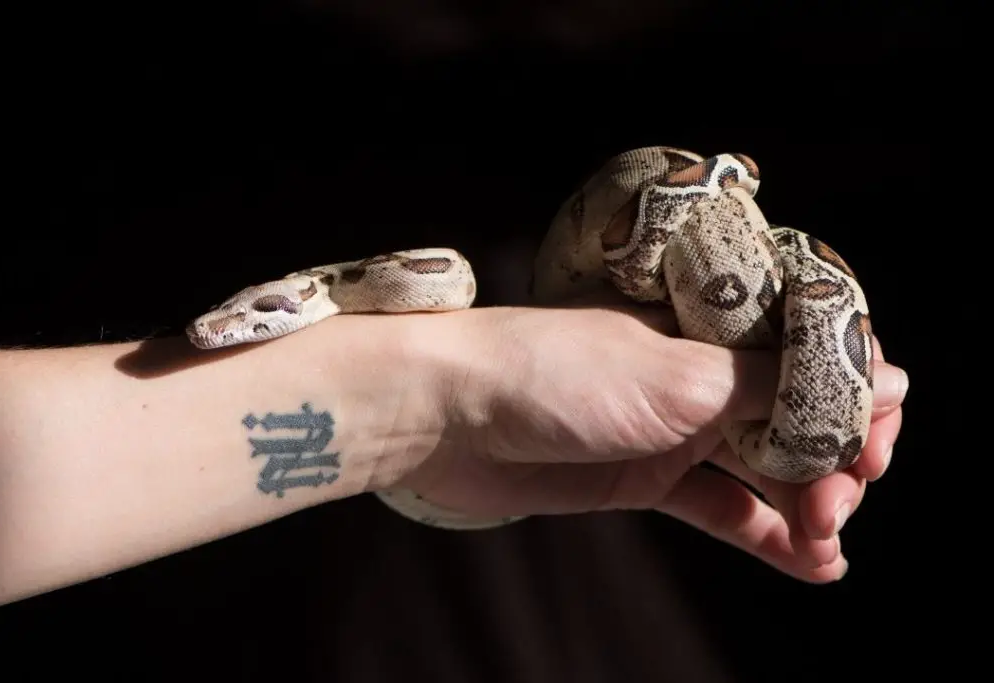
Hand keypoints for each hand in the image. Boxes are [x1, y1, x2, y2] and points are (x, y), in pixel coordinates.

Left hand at [399, 304, 907, 582]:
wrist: (448, 415)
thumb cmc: (557, 373)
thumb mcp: (680, 377)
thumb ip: (777, 385)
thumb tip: (886, 377)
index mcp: (711, 326)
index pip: (812, 356)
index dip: (855, 399)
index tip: (875, 445)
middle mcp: (699, 373)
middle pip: (795, 418)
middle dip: (831, 463)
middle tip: (837, 505)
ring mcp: (671, 428)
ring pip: (763, 469)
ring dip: (804, 506)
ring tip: (826, 544)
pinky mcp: (642, 478)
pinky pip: (719, 507)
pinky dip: (762, 533)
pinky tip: (806, 563)